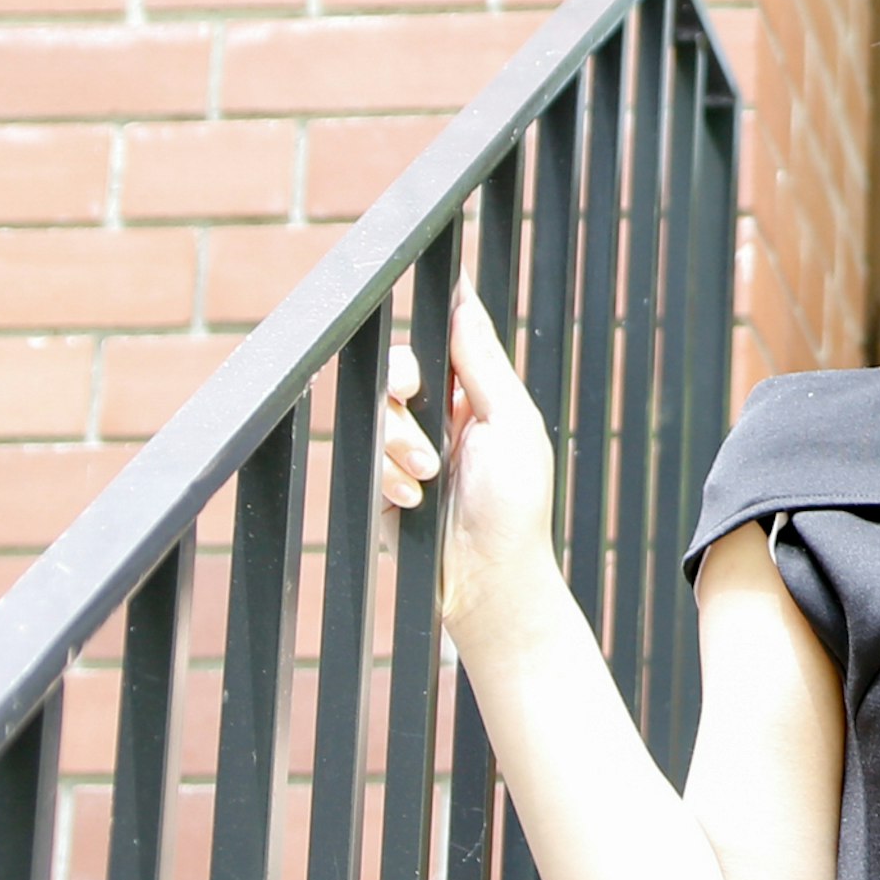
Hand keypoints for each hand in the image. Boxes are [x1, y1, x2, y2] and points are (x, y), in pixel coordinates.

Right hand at [376, 287, 559, 647]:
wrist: (488, 580)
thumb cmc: (516, 506)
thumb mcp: (512, 424)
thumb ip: (484, 362)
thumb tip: (464, 300)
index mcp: (476, 392)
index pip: (442, 340)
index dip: (430, 328)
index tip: (425, 316)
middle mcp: (440, 413)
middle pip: (395, 367)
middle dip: (401, 384)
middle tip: (413, 396)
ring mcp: (408, 447)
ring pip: (374, 410)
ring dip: (398, 442)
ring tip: (428, 476)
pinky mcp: (382, 479)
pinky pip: (363, 455)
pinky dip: (387, 476)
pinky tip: (413, 500)